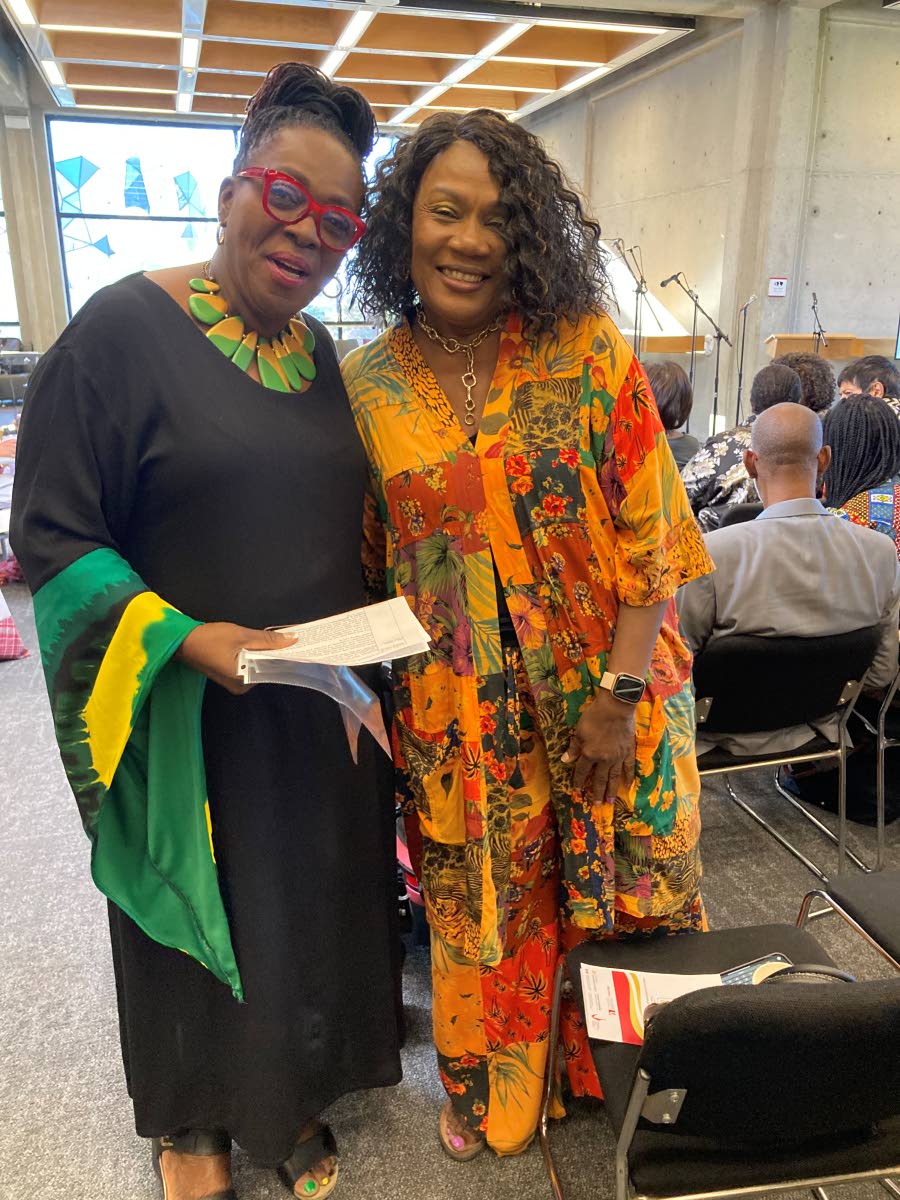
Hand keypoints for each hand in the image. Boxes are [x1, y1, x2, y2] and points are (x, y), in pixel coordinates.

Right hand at [175, 622, 295, 694]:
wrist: (182, 641)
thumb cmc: (209, 638)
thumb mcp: (241, 635)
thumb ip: (267, 639)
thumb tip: (293, 639)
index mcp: (243, 680)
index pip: (273, 669)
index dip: (288, 656)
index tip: (303, 645)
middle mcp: (242, 686)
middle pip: (267, 668)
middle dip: (279, 653)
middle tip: (296, 637)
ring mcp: (236, 683)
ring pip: (260, 666)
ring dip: (268, 653)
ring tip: (285, 638)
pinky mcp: (231, 676)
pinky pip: (251, 665)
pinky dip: (258, 655)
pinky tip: (266, 643)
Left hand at [562, 691, 636, 803]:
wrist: (616, 707)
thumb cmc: (594, 717)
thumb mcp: (579, 731)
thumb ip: (574, 748)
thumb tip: (566, 761)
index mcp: (590, 755)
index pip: (582, 772)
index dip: (579, 781)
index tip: (577, 790)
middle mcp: (604, 760)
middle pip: (600, 779)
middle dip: (597, 792)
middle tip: (597, 804)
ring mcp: (618, 757)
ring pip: (614, 777)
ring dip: (612, 790)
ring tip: (610, 801)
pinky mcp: (629, 751)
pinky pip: (629, 767)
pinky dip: (629, 777)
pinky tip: (628, 785)